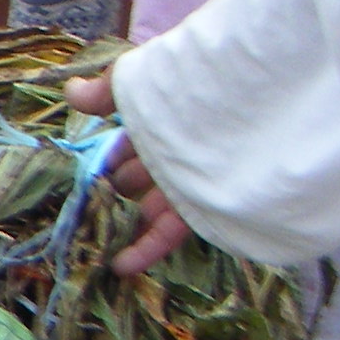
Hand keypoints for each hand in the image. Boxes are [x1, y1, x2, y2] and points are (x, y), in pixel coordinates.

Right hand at [64, 73, 194, 274]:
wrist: (267, 93)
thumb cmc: (205, 77)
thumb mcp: (150, 75)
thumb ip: (110, 89)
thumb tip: (71, 94)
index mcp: (164, 117)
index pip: (126, 142)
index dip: (102, 158)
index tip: (77, 173)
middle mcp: (177, 149)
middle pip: (136, 177)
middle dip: (108, 193)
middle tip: (79, 213)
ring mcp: (190, 178)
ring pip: (150, 208)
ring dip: (121, 227)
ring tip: (92, 246)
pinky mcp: (207, 204)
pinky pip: (173, 231)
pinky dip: (146, 248)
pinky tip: (121, 265)